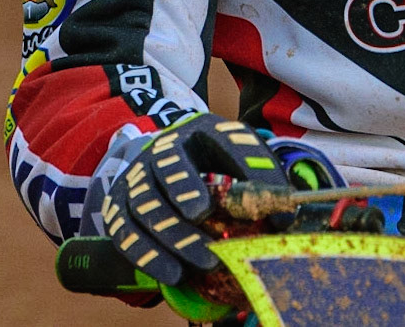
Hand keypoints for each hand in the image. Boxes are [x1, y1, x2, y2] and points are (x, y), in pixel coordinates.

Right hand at [101, 112, 288, 285]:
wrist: (163, 166)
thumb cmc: (213, 166)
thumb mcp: (239, 162)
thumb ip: (261, 182)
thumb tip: (286, 218)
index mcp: (203, 130)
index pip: (223, 139)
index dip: (238, 164)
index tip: (255, 199)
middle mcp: (164, 148)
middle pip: (169, 164)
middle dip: (186, 188)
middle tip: (203, 216)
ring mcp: (138, 176)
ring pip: (146, 202)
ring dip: (173, 235)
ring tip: (204, 261)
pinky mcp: (118, 205)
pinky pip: (125, 231)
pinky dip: (147, 255)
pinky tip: (172, 274)